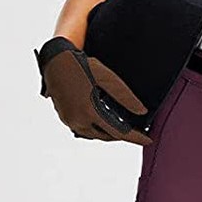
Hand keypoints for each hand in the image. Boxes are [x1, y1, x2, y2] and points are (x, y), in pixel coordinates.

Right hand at [34, 37, 151, 144]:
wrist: (54, 61)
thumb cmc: (80, 65)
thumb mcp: (107, 78)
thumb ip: (125, 97)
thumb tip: (142, 111)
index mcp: (90, 112)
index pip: (119, 133)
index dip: (135, 138)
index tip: (148, 140)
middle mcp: (79, 120)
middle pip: (107, 136)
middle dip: (122, 135)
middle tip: (136, 132)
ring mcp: (70, 121)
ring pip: (94, 135)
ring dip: (108, 132)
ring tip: (121, 126)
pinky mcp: (65, 118)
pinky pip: (84, 129)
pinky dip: (95, 128)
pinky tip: (102, 121)